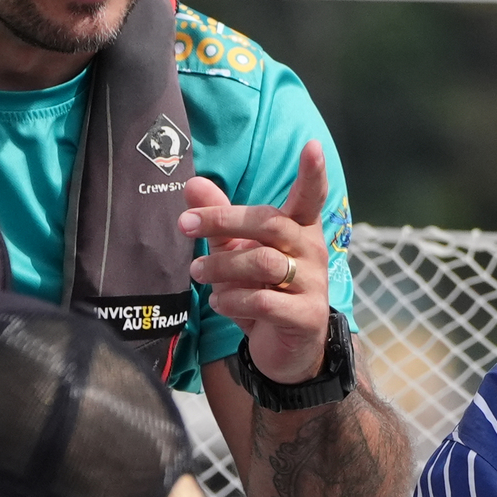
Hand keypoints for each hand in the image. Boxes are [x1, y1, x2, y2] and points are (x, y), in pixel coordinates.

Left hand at [185, 140, 335, 386]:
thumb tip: (193, 184)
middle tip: (184, 224)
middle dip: (224, 220)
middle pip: (270, 224)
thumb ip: (219, 220)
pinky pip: (263, 301)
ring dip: (222, 267)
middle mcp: (311, 252)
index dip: (312, 173)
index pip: (311, 197)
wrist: (288, 350)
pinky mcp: (306, 316)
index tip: (311, 146)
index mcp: (299, 230)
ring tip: (197, 274)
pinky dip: (233, 301)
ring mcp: (312, 285)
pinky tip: (219, 303)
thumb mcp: (238, 252)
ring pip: (263, 263)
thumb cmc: (262, 291)